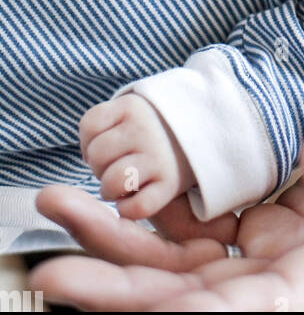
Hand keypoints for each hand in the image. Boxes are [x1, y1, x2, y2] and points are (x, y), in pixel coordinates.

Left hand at [33, 65, 303, 311]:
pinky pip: (208, 225)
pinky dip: (157, 216)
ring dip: (128, 254)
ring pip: (199, 265)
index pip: (277, 304)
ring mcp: (296, 238)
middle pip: (214, 297)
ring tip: (61, 219)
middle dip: (134, 293)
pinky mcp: (282, 208)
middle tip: (57, 275)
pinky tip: (114, 196)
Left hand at [80, 94, 194, 220]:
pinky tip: (136, 199)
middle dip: (101, 165)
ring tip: (126, 183)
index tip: (110, 142)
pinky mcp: (171, 184)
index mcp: (132, 105)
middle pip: (96, 156)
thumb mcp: (132, 110)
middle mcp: (145, 129)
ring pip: (110, 183)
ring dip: (111, 189)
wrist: (209, 127)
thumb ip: (103, 127)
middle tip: (121, 162)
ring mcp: (158, 157)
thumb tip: (83, 163)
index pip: (88, 125)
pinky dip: (129, 209)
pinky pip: (135, 208)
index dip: (90, 140)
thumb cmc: (156, 127)